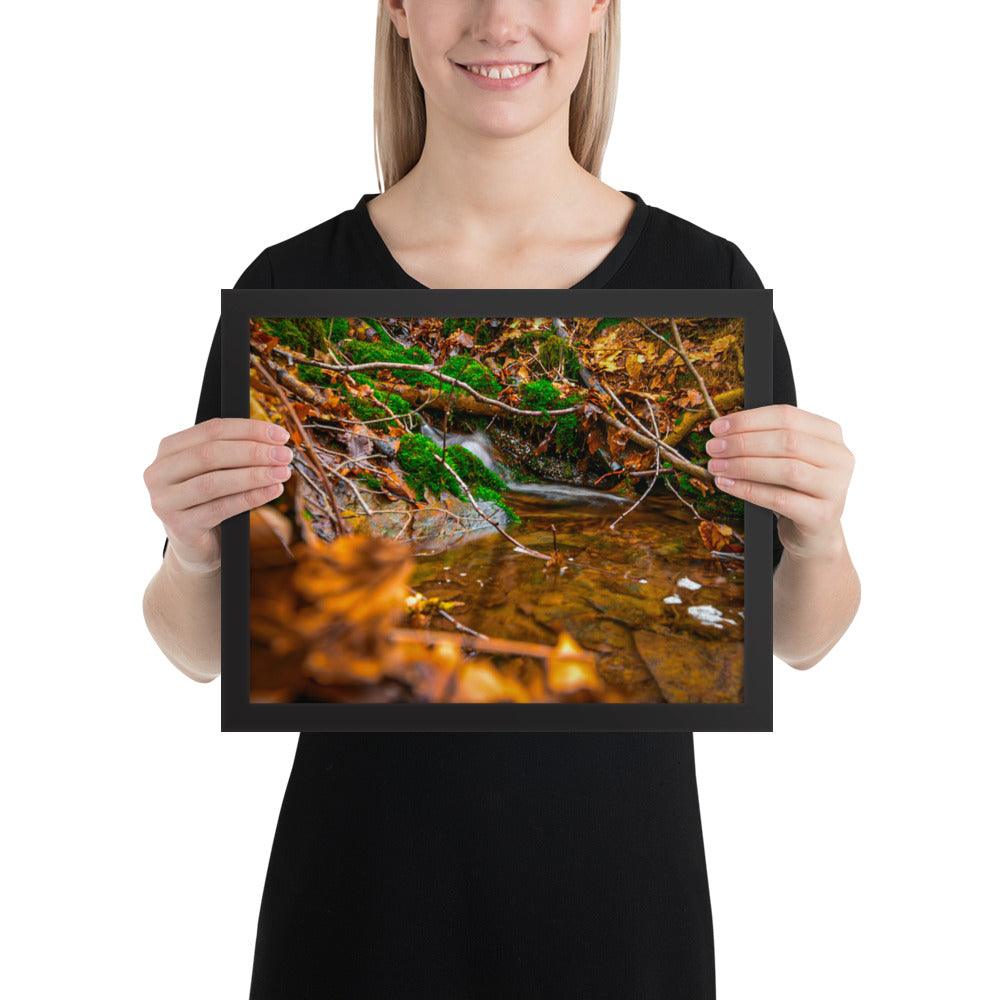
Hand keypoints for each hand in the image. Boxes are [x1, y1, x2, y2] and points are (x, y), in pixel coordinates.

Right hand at [144, 417, 292, 569]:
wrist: (197, 546)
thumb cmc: (210, 500)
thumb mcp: (217, 471)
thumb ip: (234, 451)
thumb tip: (275, 440)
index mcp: (169, 449)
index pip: (212, 429)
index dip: (249, 430)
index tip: (281, 435)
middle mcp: (159, 472)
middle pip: (211, 454)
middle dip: (254, 452)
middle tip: (285, 455)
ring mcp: (164, 501)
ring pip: (214, 482)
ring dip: (254, 475)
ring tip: (283, 472)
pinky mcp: (179, 527)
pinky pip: (220, 509)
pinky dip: (250, 498)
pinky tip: (272, 491)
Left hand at [705, 404, 854, 559]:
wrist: (813, 533)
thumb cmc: (794, 490)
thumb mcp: (784, 459)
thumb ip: (765, 440)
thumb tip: (723, 431)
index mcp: (830, 434)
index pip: (787, 416)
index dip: (748, 420)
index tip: (718, 427)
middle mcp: (839, 458)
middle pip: (787, 441)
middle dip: (743, 443)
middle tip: (713, 448)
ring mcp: (835, 488)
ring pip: (786, 469)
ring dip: (744, 465)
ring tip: (716, 466)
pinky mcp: (823, 515)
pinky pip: (780, 499)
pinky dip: (749, 490)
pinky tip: (728, 484)